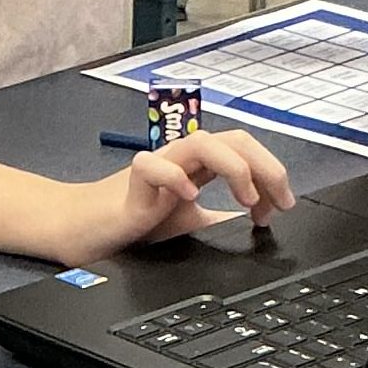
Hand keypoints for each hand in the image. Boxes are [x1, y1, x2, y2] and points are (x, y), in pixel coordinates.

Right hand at [51, 129, 294, 265]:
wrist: (85, 228)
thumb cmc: (134, 220)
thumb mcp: (191, 221)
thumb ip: (220, 217)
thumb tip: (257, 221)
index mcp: (200, 165)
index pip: (246, 150)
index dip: (272, 173)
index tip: (282, 207)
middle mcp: (182, 158)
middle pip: (234, 139)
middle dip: (266, 166)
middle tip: (279, 202)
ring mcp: (158, 166)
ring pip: (202, 142)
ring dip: (234, 168)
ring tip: (246, 200)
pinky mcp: (131, 183)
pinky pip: (152, 166)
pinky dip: (175, 178)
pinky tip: (190, 198)